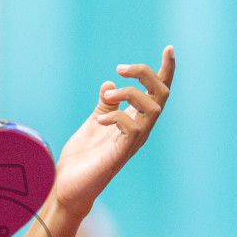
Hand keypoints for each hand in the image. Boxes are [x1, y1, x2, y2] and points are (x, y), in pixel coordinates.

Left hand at [53, 46, 175, 216]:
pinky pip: (133, 129)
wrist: (67, 188)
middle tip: (120, 68)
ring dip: (130, 94)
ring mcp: (132, 143)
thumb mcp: (93, 123)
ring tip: (109, 94)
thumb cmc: (82, 159)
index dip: (165, 70)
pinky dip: (117, 116)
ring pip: (152, 109)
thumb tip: (109, 84)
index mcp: (134, 121)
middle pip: (161, 95)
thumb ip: (104, 105)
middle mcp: (140, 131)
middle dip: (146, 74)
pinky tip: (100, 119)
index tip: (169, 48)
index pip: (157, 93)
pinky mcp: (120, 155)